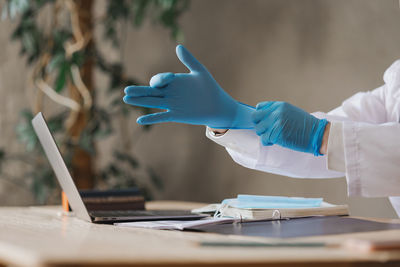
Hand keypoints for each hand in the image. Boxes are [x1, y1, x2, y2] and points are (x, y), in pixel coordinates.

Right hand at [123, 45, 254, 128]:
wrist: (217, 105)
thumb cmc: (210, 88)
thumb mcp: (200, 72)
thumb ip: (189, 60)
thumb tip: (178, 46)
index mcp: (173, 82)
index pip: (159, 80)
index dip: (161, 79)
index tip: (170, 78)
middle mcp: (169, 93)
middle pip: (150, 91)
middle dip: (139, 91)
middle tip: (127, 90)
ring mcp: (171, 105)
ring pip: (152, 102)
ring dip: (139, 101)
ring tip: (126, 99)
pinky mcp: (176, 115)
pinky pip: (161, 117)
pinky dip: (151, 119)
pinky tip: (139, 121)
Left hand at [252, 101, 327, 155]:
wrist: (318, 134)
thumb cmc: (306, 126)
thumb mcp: (291, 112)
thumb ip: (277, 113)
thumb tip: (264, 118)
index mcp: (280, 105)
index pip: (259, 107)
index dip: (260, 116)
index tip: (265, 121)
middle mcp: (276, 112)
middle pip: (255, 118)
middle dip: (259, 125)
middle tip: (267, 130)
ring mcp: (276, 123)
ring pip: (258, 129)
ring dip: (264, 134)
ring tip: (274, 136)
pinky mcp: (276, 134)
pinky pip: (264, 139)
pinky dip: (268, 142)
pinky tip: (276, 141)